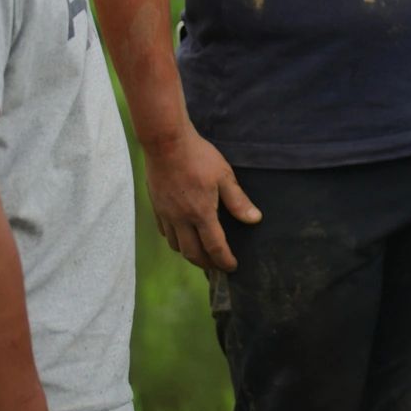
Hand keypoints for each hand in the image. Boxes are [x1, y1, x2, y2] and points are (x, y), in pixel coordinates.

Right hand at [143, 129, 260, 271]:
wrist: (166, 143)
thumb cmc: (199, 157)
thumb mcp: (225, 176)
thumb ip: (238, 201)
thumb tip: (255, 220)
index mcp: (201, 213)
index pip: (214, 247)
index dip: (224, 260)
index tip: (232, 267)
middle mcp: (180, 219)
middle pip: (192, 253)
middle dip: (207, 263)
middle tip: (218, 266)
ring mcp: (165, 214)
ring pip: (175, 245)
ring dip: (189, 254)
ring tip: (202, 254)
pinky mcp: (156, 206)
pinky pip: (164, 232)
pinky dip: (175, 240)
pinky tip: (182, 237)